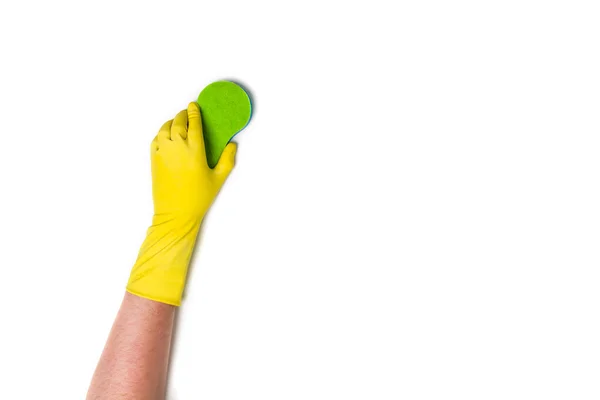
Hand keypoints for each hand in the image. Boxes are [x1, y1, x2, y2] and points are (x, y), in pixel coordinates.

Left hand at [151, 102, 235, 218]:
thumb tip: (233, 145)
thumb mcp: (218, 179)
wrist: (175, 214)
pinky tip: (166, 135)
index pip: (193, 123)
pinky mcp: (153, 159)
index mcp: (194, 149)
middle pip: (178, 122)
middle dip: (183, 115)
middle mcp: (177, 146)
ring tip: (177, 122)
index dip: (194, 111)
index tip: (194, 105)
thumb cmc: (198, 198)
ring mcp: (162, 152)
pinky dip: (161, 133)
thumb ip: (227, 160)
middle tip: (187, 113)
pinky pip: (156, 139)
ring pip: (164, 128)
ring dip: (171, 122)